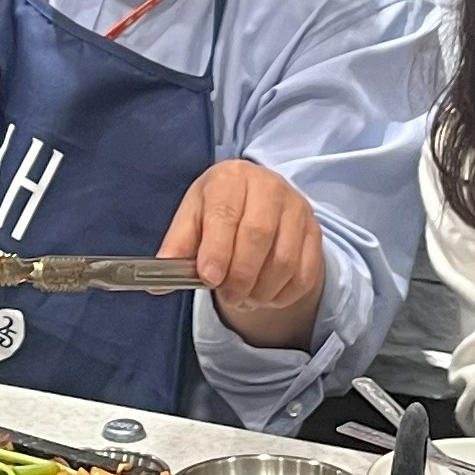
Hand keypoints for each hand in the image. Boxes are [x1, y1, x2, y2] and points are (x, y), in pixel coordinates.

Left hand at [161, 156, 326, 348]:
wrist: (258, 199)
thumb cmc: (219, 208)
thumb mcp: (193, 217)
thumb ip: (177, 247)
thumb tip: (159, 284)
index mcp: (231, 177)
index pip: (226, 213)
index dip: (217, 249)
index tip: (209, 278)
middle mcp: (269, 186)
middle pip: (258, 235)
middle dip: (239, 275)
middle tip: (227, 295)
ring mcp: (297, 209)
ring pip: (284, 259)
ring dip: (261, 290)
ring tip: (243, 297)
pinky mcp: (315, 232)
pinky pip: (304, 273)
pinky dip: (282, 295)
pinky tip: (265, 295)